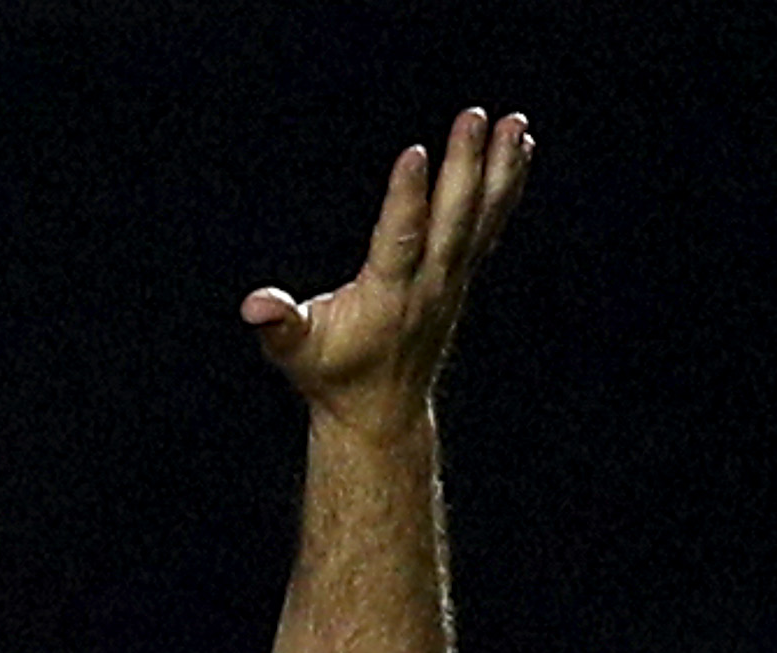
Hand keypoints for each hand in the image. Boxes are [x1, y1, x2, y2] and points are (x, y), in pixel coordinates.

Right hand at [242, 110, 534, 427]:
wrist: (379, 410)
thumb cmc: (330, 374)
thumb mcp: (294, 353)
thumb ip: (278, 325)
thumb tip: (255, 305)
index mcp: (386, 298)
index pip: (400, 241)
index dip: (407, 198)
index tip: (416, 153)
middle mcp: (428, 285)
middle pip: (452, 220)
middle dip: (464, 167)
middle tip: (474, 117)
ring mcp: (452, 279)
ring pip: (481, 218)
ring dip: (500, 169)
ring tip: (515, 122)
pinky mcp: (462, 274)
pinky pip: (490, 223)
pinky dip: (507, 186)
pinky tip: (520, 148)